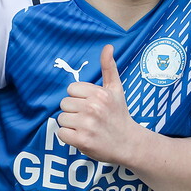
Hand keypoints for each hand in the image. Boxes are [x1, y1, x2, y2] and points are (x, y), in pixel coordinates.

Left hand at [56, 45, 140, 163]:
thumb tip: (108, 46)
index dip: (79, 98)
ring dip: (70, 124)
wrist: (128, 143)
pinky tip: (82, 137)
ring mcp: (87, 125)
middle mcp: (93, 108)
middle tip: (89, 118)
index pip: (71, 89)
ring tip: (86, 127)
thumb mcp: (116, 89)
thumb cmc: (119, 114)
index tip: (90, 105)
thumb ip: (109, 67)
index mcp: (99, 94)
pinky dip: (69, 137)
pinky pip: (61, 134)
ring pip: (61, 118)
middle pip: (64, 104)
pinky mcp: (82, 141)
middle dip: (74, 111)